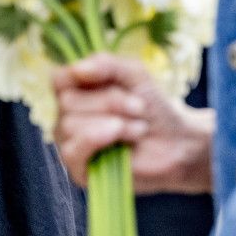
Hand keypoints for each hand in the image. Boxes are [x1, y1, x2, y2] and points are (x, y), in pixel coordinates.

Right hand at [51, 54, 214, 194]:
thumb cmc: (153, 108)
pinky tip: (120, 136)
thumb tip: (76, 69)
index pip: (58, 78)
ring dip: (114, 123)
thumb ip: (105, 64)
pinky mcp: (79, 171)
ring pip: (70, 124)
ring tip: (139, 129)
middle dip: (110, 100)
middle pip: (68, 100)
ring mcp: (71, 145)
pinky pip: (72, 151)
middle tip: (139, 108)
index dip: (79, 74)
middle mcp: (67, 118)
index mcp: (76, 94)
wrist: (176, 144)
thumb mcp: (133, 74)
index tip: (109, 76)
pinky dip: (97, 138)